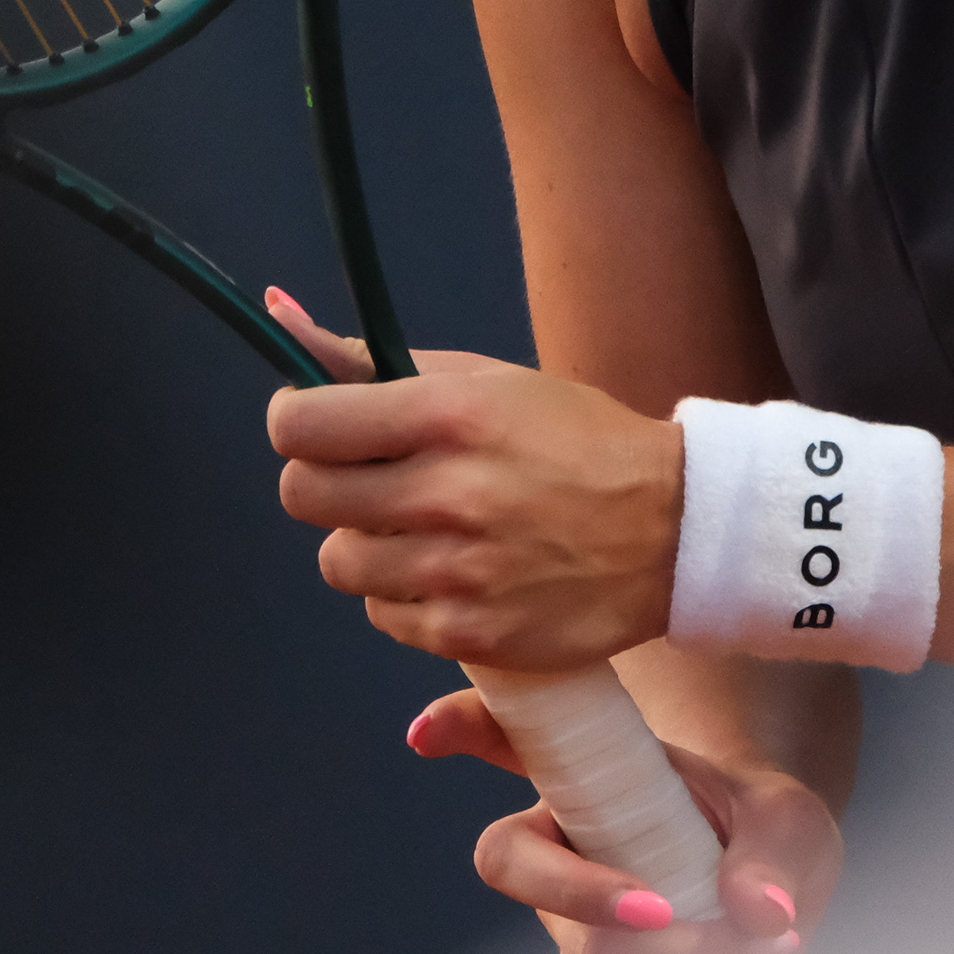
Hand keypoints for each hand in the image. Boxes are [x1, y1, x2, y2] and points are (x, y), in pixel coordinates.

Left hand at [262, 289, 684, 668]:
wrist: (673, 530)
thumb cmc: (575, 440)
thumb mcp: (486, 381)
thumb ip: (377, 363)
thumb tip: (280, 317)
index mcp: (448, 416)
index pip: (300, 424)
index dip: (298, 422)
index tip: (321, 425)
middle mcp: (445, 495)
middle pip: (304, 497)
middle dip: (327, 483)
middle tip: (375, 479)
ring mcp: (455, 573)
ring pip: (339, 564)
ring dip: (369, 545)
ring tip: (427, 529)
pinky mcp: (467, 636)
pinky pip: (384, 615)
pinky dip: (407, 595)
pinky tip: (458, 572)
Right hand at [408, 685, 838, 953]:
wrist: (775, 885)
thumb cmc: (762, 826)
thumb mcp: (787, 813)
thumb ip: (775, 848)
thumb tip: (757, 911)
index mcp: (586, 773)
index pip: (504, 736)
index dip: (461, 726)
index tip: (428, 732)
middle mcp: (559, 843)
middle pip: (518, 870)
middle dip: (588, 900)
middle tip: (669, 908)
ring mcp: (573, 918)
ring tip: (771, 947)